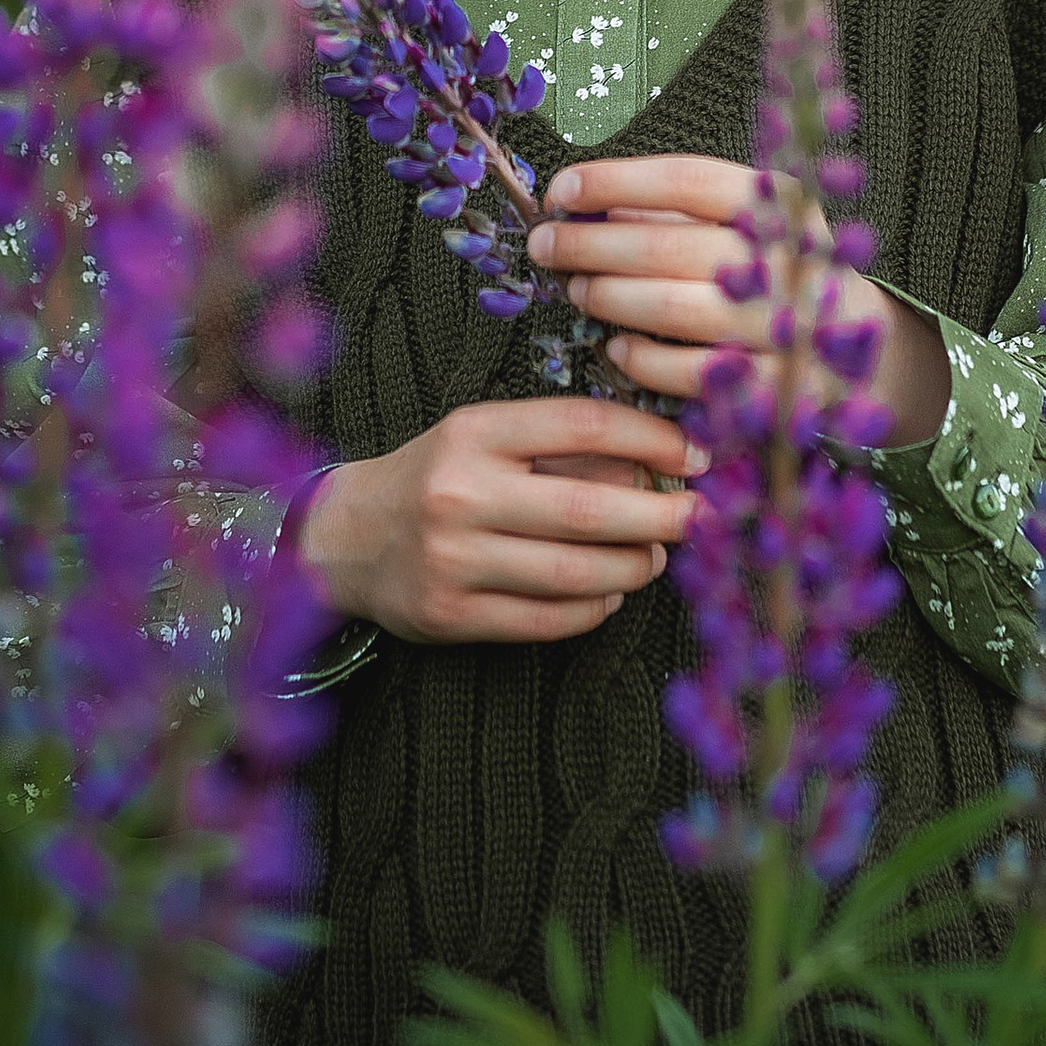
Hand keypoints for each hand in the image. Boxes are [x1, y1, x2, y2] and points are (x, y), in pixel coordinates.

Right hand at [291, 397, 709, 644]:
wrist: (345, 537)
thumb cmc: (436, 477)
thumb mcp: (484, 437)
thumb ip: (560, 448)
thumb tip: (656, 465)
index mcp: (474, 433)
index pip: (582, 426)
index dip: (652, 439)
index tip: (695, 454)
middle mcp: (460, 493)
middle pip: (588, 509)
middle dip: (661, 515)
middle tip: (700, 517)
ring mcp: (453, 559)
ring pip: (574, 572)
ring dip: (634, 567)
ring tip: (656, 557)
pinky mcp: (450, 615)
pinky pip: (547, 619)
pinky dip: (593, 609)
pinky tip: (610, 594)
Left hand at [529, 155, 951, 448]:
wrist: (862, 353)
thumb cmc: (774, 276)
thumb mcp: (747, 225)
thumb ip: (676, 210)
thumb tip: (582, 203)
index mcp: (783, 205)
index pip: (686, 180)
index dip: (615, 181)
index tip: (561, 187)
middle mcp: (789, 261)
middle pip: (668, 244)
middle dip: (590, 243)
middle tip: (545, 244)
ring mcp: (786, 328)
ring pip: (671, 308)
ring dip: (608, 297)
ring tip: (575, 290)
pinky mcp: (776, 389)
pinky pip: (687, 373)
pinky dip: (641, 359)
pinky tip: (616, 347)